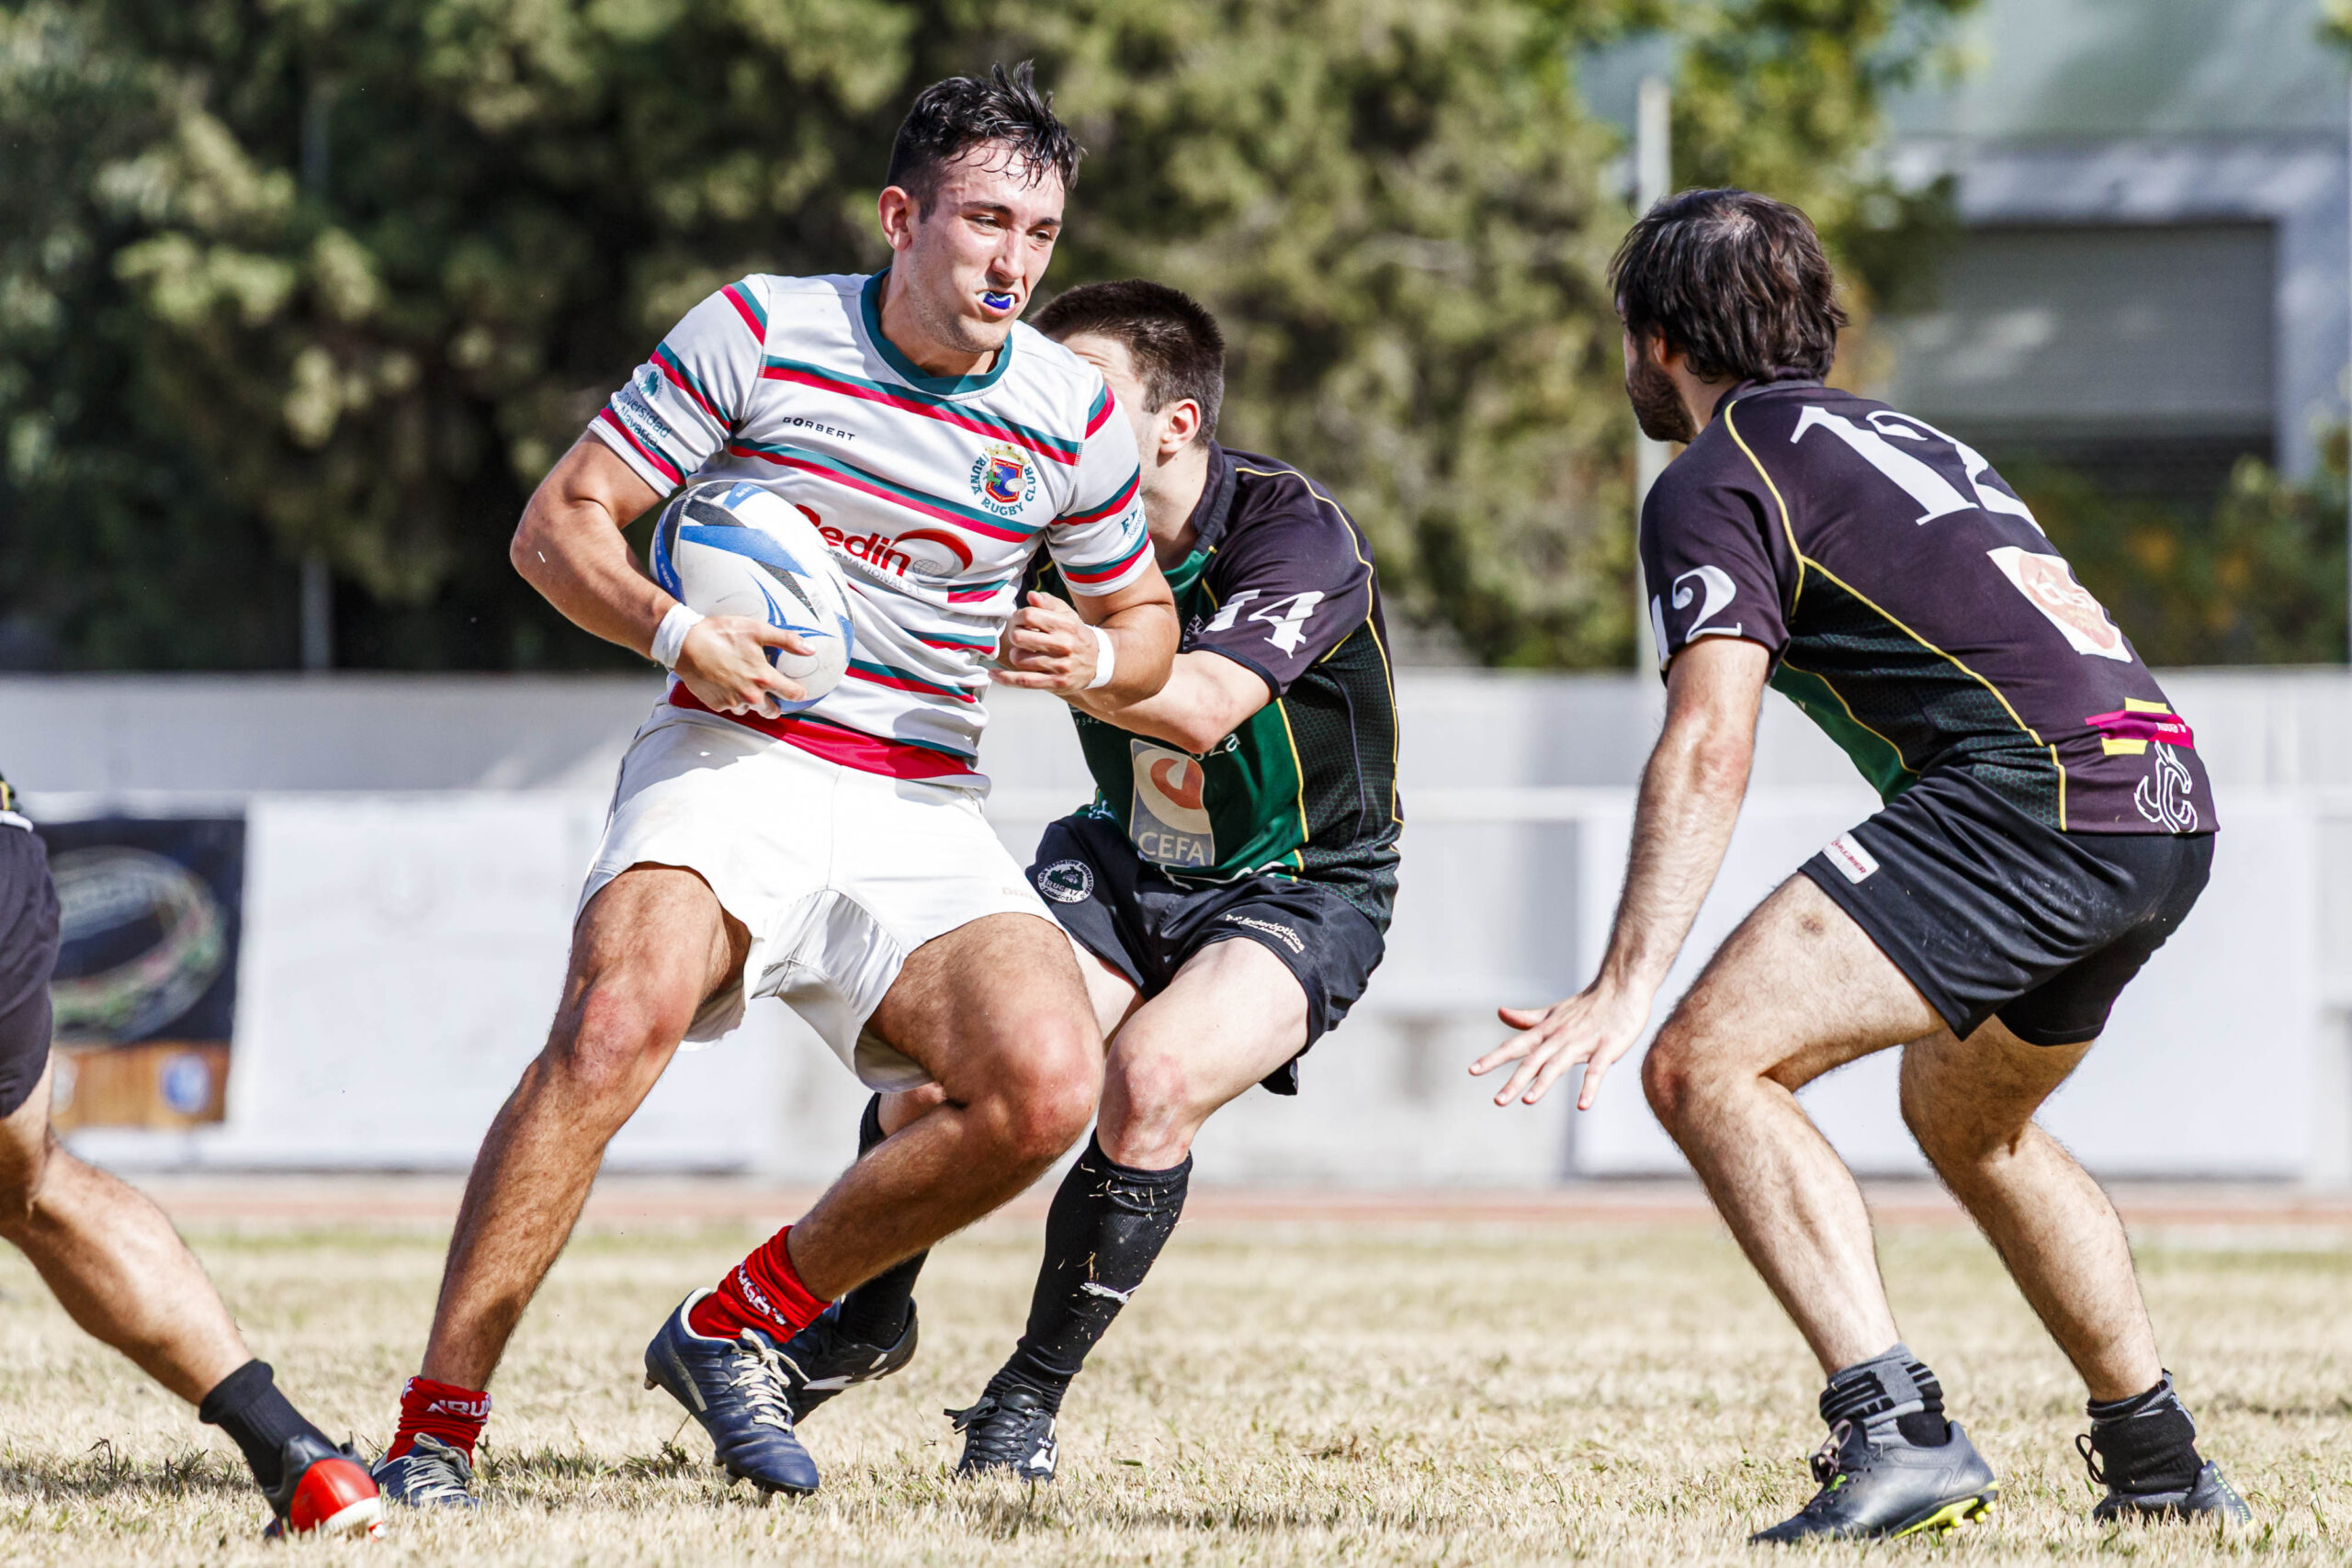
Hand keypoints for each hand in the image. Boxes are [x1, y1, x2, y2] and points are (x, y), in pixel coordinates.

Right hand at [673, 615, 809, 717]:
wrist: (685, 644)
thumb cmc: (721, 634)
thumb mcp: (757, 630)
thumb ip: (787, 641)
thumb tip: (811, 650)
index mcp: (763, 678)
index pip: (793, 694)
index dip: (798, 692)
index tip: (798, 690)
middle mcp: (750, 696)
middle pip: (772, 711)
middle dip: (774, 704)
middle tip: (770, 692)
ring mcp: (732, 702)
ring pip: (749, 710)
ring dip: (750, 701)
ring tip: (743, 683)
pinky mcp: (716, 705)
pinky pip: (730, 707)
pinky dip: (730, 698)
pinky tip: (726, 683)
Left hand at [990, 591, 1099, 692]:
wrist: (1099, 661)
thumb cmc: (1076, 634)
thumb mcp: (1067, 614)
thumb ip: (1048, 603)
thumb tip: (1031, 596)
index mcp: (1065, 624)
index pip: (1029, 615)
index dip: (1018, 617)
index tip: (1019, 620)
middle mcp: (1064, 645)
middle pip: (1020, 637)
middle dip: (1014, 635)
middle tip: (1018, 637)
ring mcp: (1061, 666)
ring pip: (1020, 659)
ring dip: (1015, 655)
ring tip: (1021, 652)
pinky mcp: (1057, 683)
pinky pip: (1024, 681)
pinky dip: (1005, 678)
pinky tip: (994, 674)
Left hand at [1470, 985, 1652, 1109]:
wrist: (1622, 986)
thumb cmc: (1588, 1003)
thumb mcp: (1553, 1012)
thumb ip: (1527, 1018)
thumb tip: (1500, 1013)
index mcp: (1546, 1031)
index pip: (1515, 1045)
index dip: (1494, 1058)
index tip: (1472, 1070)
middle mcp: (1559, 1038)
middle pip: (1533, 1061)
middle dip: (1514, 1081)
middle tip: (1497, 1101)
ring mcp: (1583, 1043)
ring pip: (1558, 1065)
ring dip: (1543, 1084)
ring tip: (1527, 1101)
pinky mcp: (1607, 1048)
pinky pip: (1596, 1071)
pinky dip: (1589, 1088)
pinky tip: (1582, 1106)